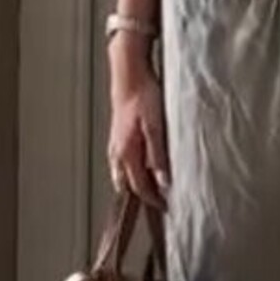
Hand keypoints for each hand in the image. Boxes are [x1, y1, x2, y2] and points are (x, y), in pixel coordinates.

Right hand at [107, 64, 169, 209]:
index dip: (152, 199)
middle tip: (155, 203)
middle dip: (139, 196)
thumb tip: (163, 181)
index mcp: (126, 153)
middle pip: (125, 184)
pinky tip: (139, 166)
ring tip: (149, 189)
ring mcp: (114, 144)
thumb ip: (158, 156)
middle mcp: (117, 152)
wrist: (129, 75)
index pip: (138, 186)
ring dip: (133, 183)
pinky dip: (129, 170)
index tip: (165, 206)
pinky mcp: (116, 136)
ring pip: (120, 174)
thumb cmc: (144, 96)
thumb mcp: (156, 127)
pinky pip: (120, 162)